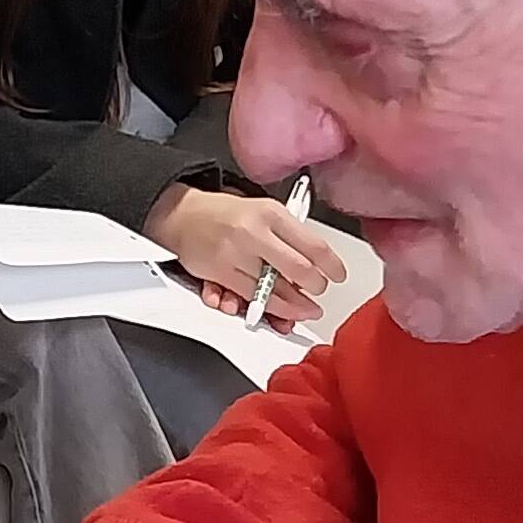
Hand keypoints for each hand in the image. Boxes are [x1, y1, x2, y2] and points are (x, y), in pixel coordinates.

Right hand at [145, 184, 345, 329]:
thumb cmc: (229, 214)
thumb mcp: (265, 210)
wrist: (183, 214)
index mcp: (272, 214)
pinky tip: (268, 312)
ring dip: (291, 307)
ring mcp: (234, 255)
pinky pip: (245, 299)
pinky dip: (258, 309)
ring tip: (302, 310)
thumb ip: (290, 235)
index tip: (338, 275)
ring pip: (272, 292)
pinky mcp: (218, 274)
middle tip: (318, 293)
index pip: (312, 244)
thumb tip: (316, 264)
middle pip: (297, 271)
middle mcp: (254, 234)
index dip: (331, 265)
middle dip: (314, 288)